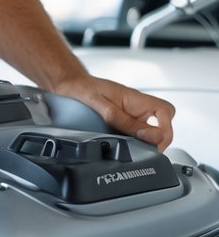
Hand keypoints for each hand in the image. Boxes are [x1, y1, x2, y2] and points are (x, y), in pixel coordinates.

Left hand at [52, 73, 174, 151]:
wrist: (70, 85)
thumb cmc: (84, 89)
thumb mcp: (101, 106)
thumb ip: (124, 120)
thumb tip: (147, 134)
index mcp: (136, 98)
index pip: (166, 111)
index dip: (164, 129)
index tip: (152, 142)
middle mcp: (137, 106)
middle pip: (163, 123)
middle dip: (158, 139)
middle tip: (143, 151)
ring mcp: (132, 113)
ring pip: (152, 130)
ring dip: (146, 142)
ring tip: (132, 150)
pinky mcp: (125, 120)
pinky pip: (137, 132)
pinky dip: (135, 142)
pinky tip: (125, 147)